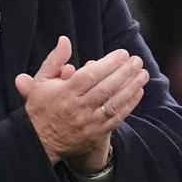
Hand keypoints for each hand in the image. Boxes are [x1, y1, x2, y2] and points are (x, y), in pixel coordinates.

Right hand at [15, 36, 148, 164]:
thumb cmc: (41, 107)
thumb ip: (55, 60)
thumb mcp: (41, 81)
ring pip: (113, 103)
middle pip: (105, 88)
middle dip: (124, 73)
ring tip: (143, 74)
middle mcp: (77, 107)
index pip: (89, 75)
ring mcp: (87, 123)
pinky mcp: (95, 134)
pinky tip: (138, 92)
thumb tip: (65, 40)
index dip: (108, 64)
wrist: (39, 141)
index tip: (123, 54)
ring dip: (131, 88)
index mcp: (64, 92)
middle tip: (137, 61)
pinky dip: (129, 105)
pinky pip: (115, 119)